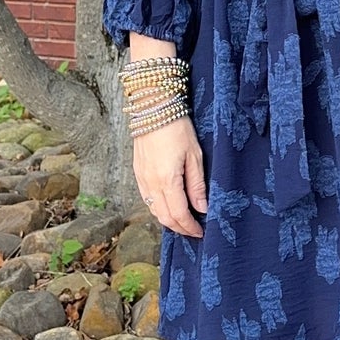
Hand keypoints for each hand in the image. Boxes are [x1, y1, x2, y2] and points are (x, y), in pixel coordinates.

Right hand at [135, 115, 207, 237]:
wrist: (153, 108)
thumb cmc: (177, 128)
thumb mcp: (195, 156)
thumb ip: (197, 185)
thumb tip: (202, 207)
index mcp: (167, 180)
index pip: (178, 214)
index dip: (190, 227)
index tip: (200, 232)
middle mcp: (151, 183)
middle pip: (164, 217)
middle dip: (179, 228)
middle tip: (194, 230)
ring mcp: (142, 178)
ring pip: (153, 210)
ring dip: (168, 219)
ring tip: (184, 220)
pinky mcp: (137, 172)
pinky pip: (147, 198)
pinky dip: (158, 207)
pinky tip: (169, 205)